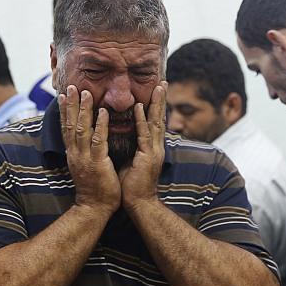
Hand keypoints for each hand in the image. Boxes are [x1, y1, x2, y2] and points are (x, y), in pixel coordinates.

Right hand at [59, 86, 120, 216]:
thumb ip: (83, 154)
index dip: (65, 111)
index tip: (64, 95)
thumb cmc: (94, 189)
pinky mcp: (97, 163)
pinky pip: (98, 141)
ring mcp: (85, 158)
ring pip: (81, 129)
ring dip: (83, 110)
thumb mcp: (85, 168)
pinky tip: (103, 112)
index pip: (66, 129)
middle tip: (70, 86)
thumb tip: (81, 143)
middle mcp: (75, 154)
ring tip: (86, 92)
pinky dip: (100, 125)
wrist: (94, 209)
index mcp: (73, 154)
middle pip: (70, 125)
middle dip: (71, 104)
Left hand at [119, 81, 167, 212]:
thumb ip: (131, 147)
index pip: (154, 122)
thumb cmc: (131, 185)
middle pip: (159, 118)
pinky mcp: (147, 157)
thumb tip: (122, 136)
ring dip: (156, 104)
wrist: (138, 203)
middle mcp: (155, 147)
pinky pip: (144, 135)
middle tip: (163, 82)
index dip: (155, 106)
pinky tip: (139, 107)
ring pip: (156, 123)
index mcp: (151, 147)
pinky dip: (141, 120)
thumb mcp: (131, 160)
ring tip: (158, 87)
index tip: (156, 90)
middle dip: (161, 100)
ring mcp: (154, 152)